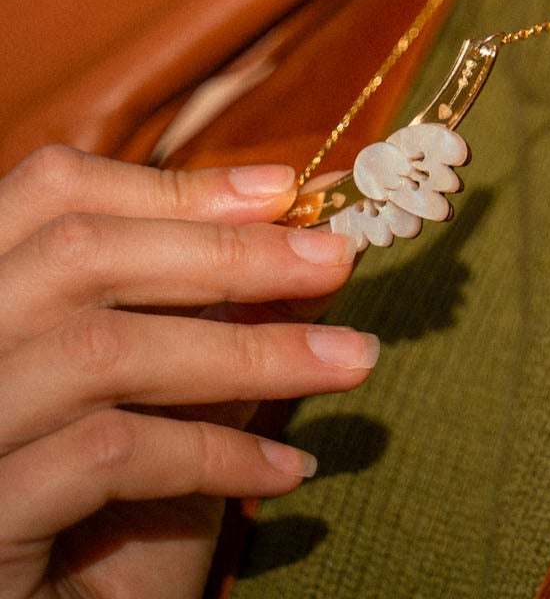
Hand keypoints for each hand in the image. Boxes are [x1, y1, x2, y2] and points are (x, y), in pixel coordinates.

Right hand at [0, 144, 377, 598]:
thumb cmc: (101, 514)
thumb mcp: (158, 391)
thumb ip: (206, 312)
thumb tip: (307, 233)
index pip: (50, 191)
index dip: (166, 184)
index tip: (280, 189)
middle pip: (79, 255)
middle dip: (227, 252)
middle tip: (338, 260)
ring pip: (101, 349)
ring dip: (245, 351)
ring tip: (351, 361)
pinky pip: (107, 454)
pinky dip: (212, 451)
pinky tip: (286, 469)